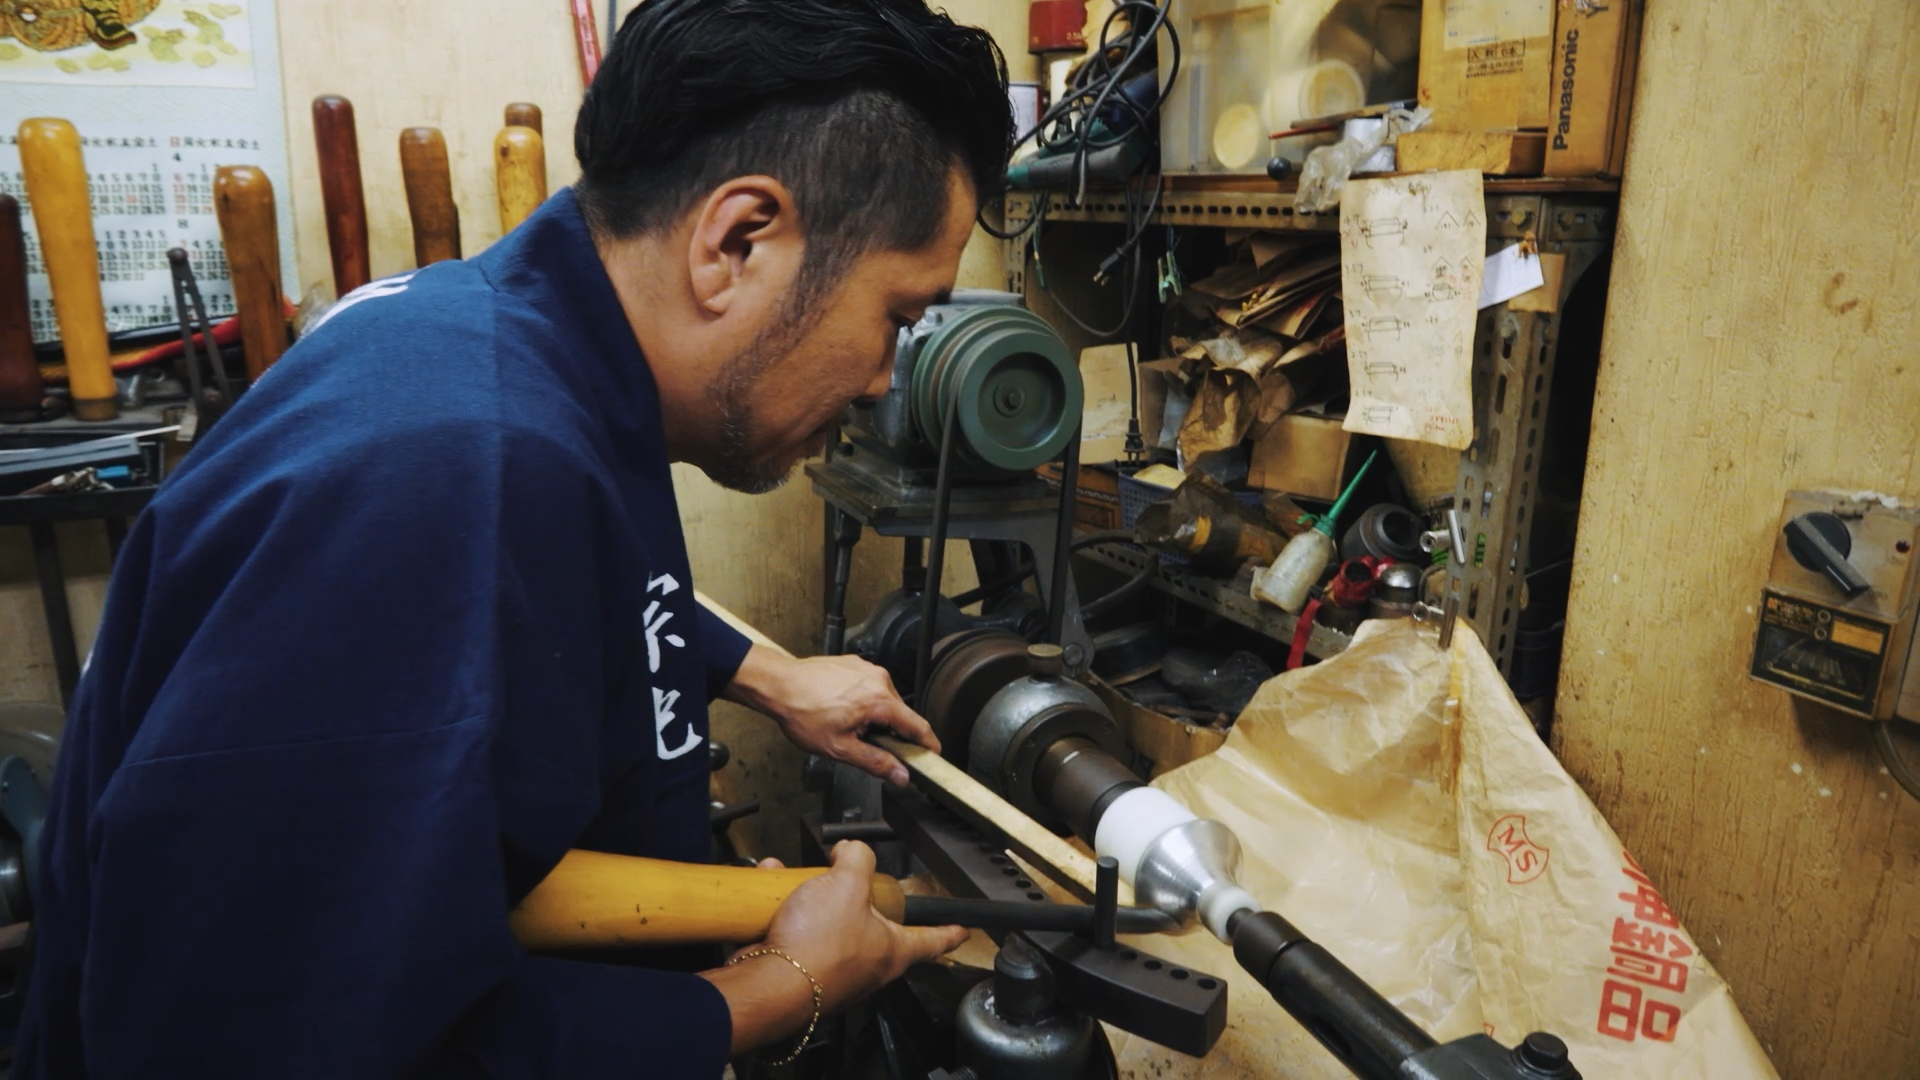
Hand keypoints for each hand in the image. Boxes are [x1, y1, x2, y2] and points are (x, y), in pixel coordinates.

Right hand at [701, 842, 965, 1054]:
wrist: (769, 983)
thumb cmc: (817, 945)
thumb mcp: (848, 883)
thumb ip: (858, 858)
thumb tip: (852, 850)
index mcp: (891, 951)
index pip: (931, 940)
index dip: (948, 933)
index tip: (961, 932)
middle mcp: (865, 967)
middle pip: (869, 923)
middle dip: (851, 896)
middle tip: (841, 879)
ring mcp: (831, 972)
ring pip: (826, 924)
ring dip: (807, 898)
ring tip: (792, 882)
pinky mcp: (799, 971)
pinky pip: (795, 933)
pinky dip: (780, 911)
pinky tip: (767, 896)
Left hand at [723, 645, 936, 784]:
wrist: (778, 684)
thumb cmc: (803, 713)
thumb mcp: (840, 748)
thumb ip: (875, 763)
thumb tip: (900, 774)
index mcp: (879, 701)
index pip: (918, 726)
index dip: (928, 745)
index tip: (933, 755)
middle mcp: (879, 680)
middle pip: (901, 714)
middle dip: (893, 733)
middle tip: (874, 748)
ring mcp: (867, 669)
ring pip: (885, 700)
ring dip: (877, 716)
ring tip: (850, 727)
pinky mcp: (855, 664)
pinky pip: (871, 687)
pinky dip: (865, 701)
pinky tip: (843, 711)